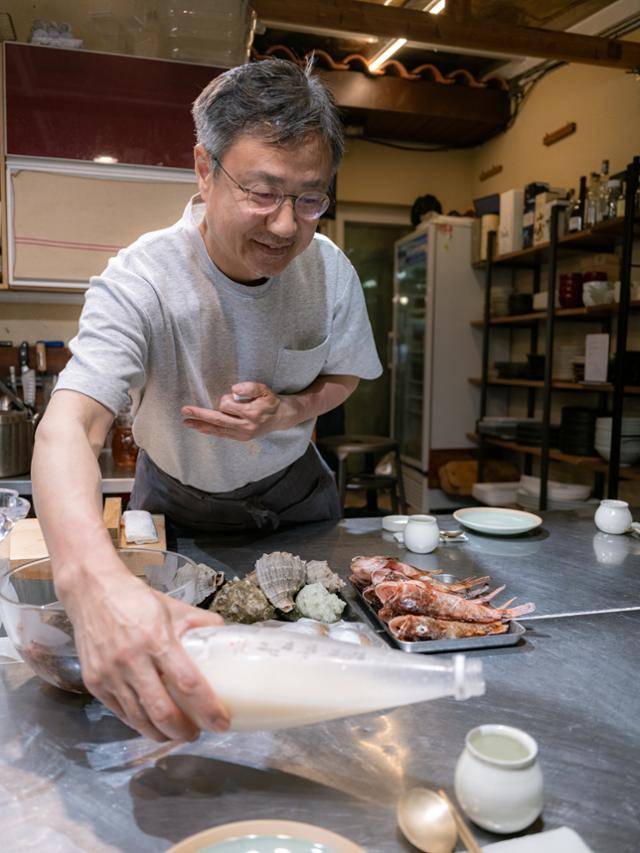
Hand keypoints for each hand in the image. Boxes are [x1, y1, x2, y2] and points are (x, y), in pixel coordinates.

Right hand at [64, 568, 229, 741]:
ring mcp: (110, 674)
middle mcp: (132, 660)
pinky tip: (151, 724)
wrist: (92, 592)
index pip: (188, 682)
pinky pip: (120, 712)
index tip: (221, 722)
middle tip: (197, 734)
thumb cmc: (136, 599)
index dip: (207, 708)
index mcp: (157, 639)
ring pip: (139, 718)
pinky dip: (138, 724)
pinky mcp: (94, 682)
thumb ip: (200, 623)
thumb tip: (226, 637)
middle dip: (183, 731)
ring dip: (161, 733)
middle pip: (161, 710)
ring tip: (176, 734)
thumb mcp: (173, 607)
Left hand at [181, 382, 292, 440]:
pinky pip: (222, 434)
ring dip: (201, 425)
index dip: (226, 399)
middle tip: (184, 411)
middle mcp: (246, 426)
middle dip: (200, 415)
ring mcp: (243, 434)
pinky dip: (210, 431)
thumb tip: (234, 389)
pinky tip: (200, 428)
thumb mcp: (264, 390)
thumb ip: (250, 387)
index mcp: (251, 413)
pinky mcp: (241, 438)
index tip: (233, 396)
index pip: (228, 405)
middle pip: (218, 420)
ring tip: (186, 423)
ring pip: (218, 429)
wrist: (281, 417)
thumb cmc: (270, 401)